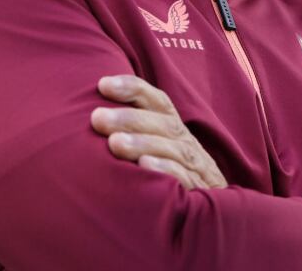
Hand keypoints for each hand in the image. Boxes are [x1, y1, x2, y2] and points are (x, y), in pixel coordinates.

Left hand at [91, 75, 226, 190]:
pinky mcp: (201, 192)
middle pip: (162, 123)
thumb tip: (90, 115)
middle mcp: (186, 143)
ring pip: (173, 148)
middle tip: (97, 118)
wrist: (211, 216)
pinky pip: (185, 177)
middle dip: (129, 118)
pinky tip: (144, 166)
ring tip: (114, 143)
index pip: (158, 101)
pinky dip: (165, 170)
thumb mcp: (155, 151)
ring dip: (143, 143)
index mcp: (174, 129)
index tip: (103, 85)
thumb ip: (132, 133)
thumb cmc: (169, 179)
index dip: (133, 89)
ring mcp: (196, 167)